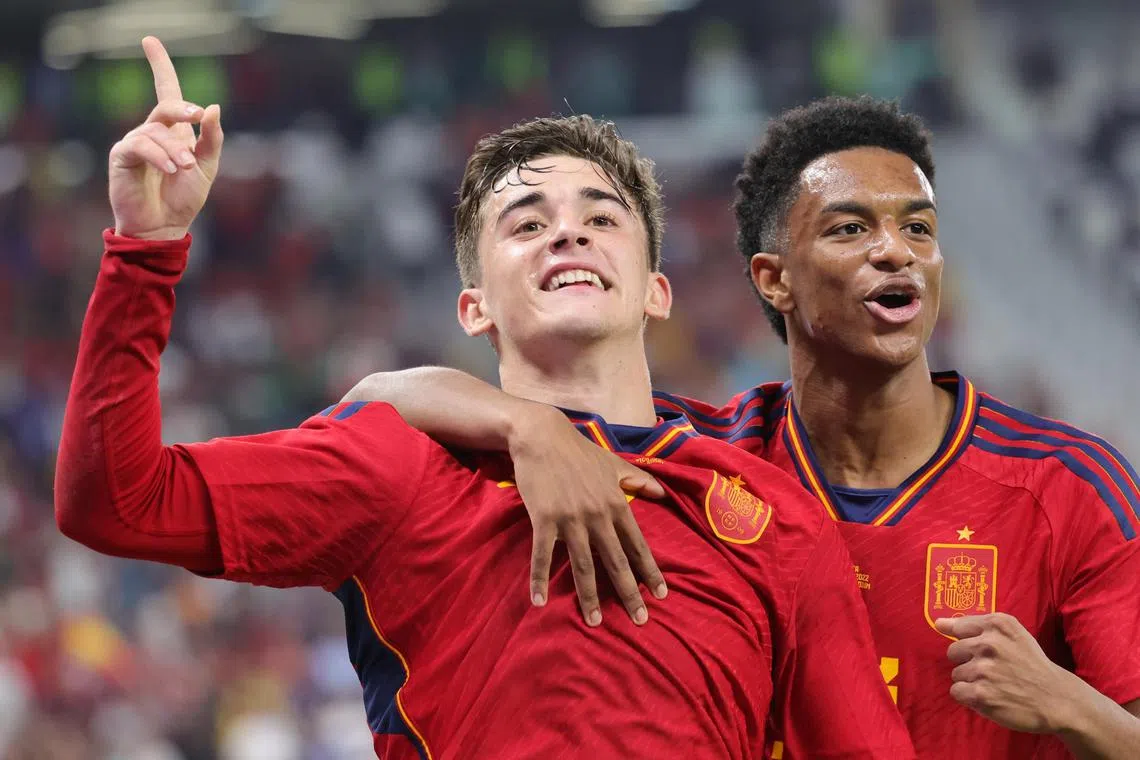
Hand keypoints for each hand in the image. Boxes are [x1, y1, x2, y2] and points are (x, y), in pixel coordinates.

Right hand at [109, 36, 223, 240]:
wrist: (164, 227)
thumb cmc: (184, 198)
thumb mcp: (207, 167)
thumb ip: (212, 139)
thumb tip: (213, 107)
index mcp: (174, 131)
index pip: (166, 91)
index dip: (160, 66)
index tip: (150, 41)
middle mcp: (153, 132)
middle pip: (165, 106)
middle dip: (183, 109)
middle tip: (198, 117)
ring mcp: (135, 143)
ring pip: (155, 130)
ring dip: (174, 148)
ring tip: (186, 168)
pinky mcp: (121, 157)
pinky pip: (139, 145)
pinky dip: (158, 155)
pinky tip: (170, 169)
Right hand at [509, 404, 667, 626]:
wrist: (542, 436)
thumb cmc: (579, 452)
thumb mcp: (614, 464)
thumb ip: (638, 480)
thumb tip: (663, 494)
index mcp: (616, 504)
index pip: (638, 545)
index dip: (650, 571)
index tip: (662, 594)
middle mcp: (598, 515)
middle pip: (616, 561)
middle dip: (629, 593)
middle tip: (640, 621)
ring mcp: (570, 519)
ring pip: (582, 565)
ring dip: (588, 596)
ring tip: (594, 622)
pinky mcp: (544, 518)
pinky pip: (542, 555)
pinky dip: (539, 579)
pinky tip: (539, 601)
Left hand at [937, 612, 1074, 732]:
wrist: (1058, 699)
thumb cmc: (1031, 664)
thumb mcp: (1012, 634)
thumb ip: (975, 626)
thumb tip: (938, 623)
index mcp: (998, 624)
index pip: (958, 627)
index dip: (966, 641)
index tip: (976, 650)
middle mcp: (989, 643)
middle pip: (953, 652)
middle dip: (968, 662)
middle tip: (992, 671)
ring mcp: (984, 670)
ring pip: (956, 674)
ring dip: (971, 681)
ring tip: (995, 685)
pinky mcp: (980, 694)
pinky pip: (957, 692)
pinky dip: (969, 697)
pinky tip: (990, 696)